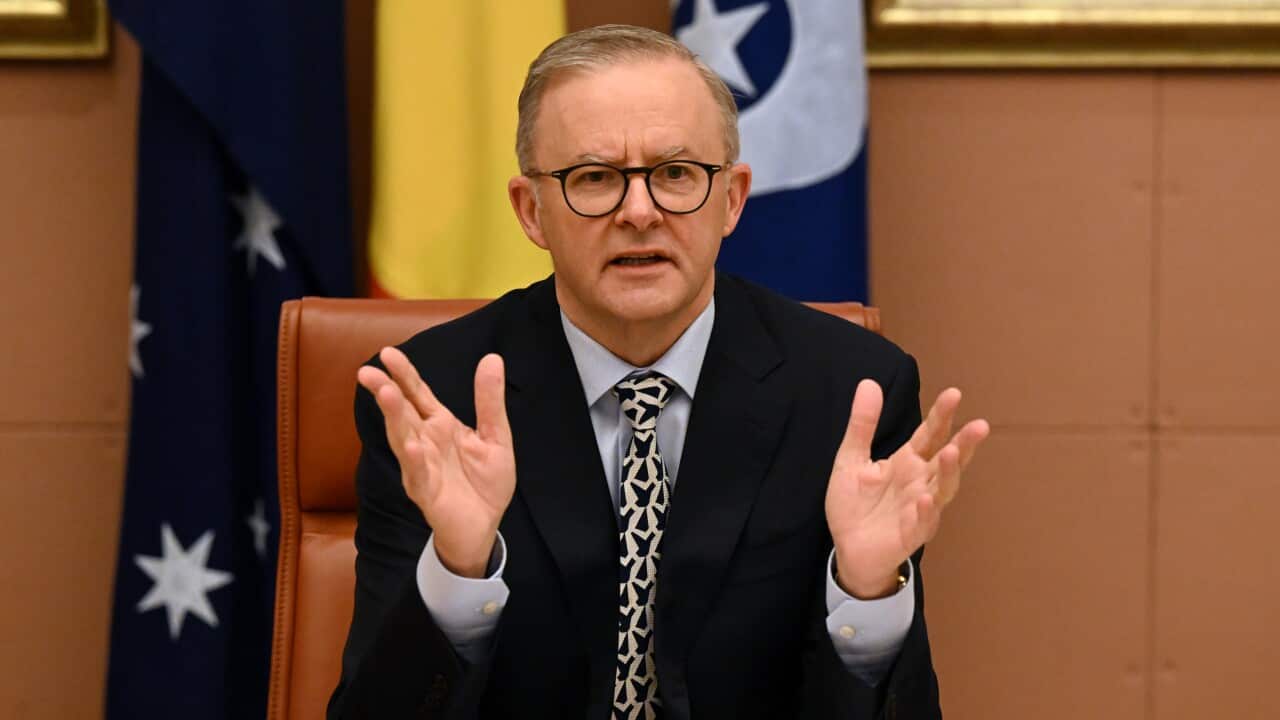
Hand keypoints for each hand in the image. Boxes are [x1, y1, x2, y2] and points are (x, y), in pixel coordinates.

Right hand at [357, 347, 514, 577]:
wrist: (485, 527)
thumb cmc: (484, 482)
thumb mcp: (496, 436)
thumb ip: (489, 401)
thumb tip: (492, 358)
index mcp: (440, 426)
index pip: (417, 394)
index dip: (404, 374)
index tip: (387, 353)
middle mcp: (425, 443)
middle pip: (402, 413)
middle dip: (386, 392)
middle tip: (368, 372)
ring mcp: (422, 468)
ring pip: (403, 440)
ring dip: (394, 419)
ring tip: (386, 395)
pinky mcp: (427, 493)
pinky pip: (419, 475)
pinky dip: (414, 461)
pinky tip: (411, 446)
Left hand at [825, 379, 989, 598]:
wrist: (847, 548)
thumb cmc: (854, 503)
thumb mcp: (851, 458)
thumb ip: (863, 424)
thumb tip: (869, 383)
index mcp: (908, 462)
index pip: (930, 434)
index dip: (942, 415)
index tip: (954, 393)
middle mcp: (921, 482)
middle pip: (948, 460)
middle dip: (964, 443)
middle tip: (979, 425)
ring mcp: (920, 509)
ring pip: (943, 489)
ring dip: (949, 473)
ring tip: (952, 453)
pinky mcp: (910, 534)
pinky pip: (922, 523)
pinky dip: (926, 511)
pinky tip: (926, 498)